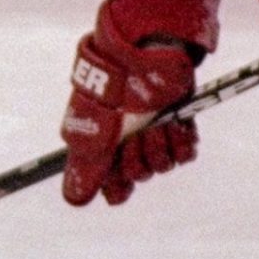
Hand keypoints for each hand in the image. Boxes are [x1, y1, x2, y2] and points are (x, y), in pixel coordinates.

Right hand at [60, 13, 199, 207]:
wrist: (143, 58)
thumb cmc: (111, 91)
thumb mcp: (92, 132)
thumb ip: (84, 168)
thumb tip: (73, 201)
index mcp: (105, 143)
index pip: (113, 183)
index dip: (117, 185)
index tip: (119, 186)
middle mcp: (129, 139)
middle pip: (138, 176)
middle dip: (136, 158)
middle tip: (133, 136)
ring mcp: (155, 132)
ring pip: (163, 166)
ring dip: (158, 147)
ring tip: (154, 123)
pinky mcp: (179, 123)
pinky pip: (185, 154)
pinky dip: (180, 142)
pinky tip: (172, 126)